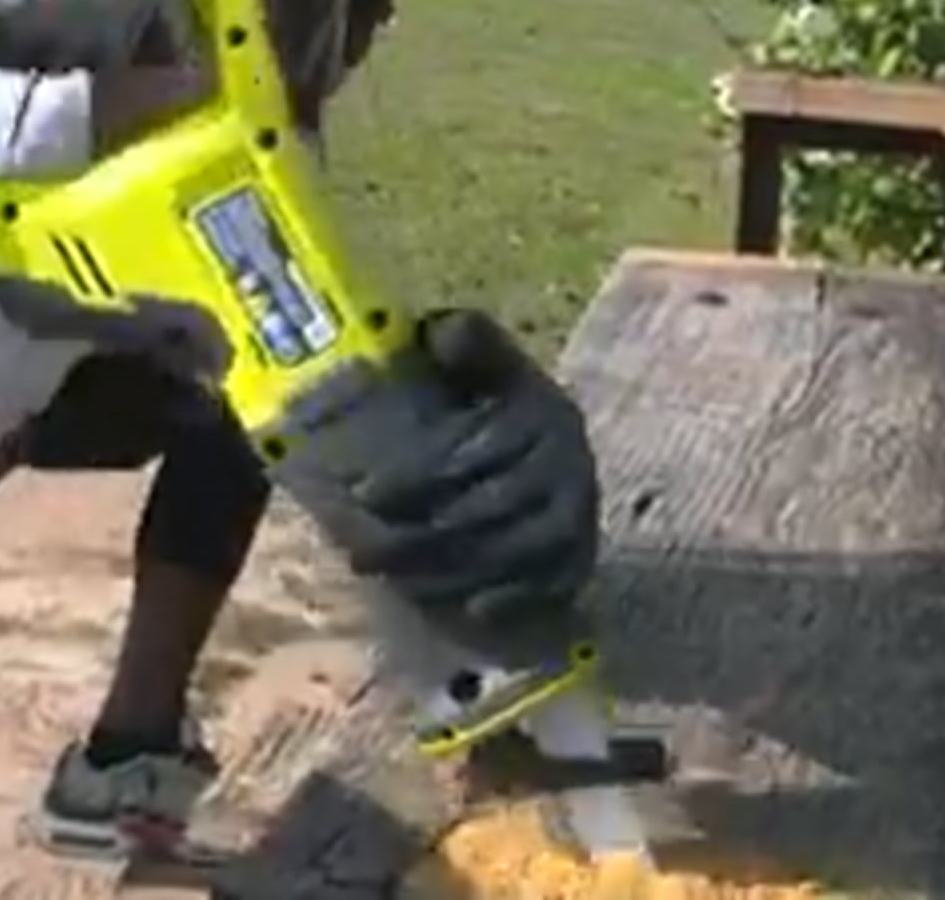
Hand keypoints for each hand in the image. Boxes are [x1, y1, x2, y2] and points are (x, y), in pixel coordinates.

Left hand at [307, 311, 601, 650]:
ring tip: (395, 581)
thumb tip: (444, 334)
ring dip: (453, 571)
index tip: (363, 493)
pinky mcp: (583, 554)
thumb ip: (465, 342)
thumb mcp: (483, 359)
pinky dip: (515, 599)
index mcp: (544, 411)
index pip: (475, 450)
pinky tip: (470, 610)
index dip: (416, 474)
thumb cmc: (494, 397)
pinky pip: (552, 584)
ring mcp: (581, 512)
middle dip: (421, 534)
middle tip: (362, 555)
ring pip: (514, 550)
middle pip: (490, 507)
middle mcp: (571, 462)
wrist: (544, 442)